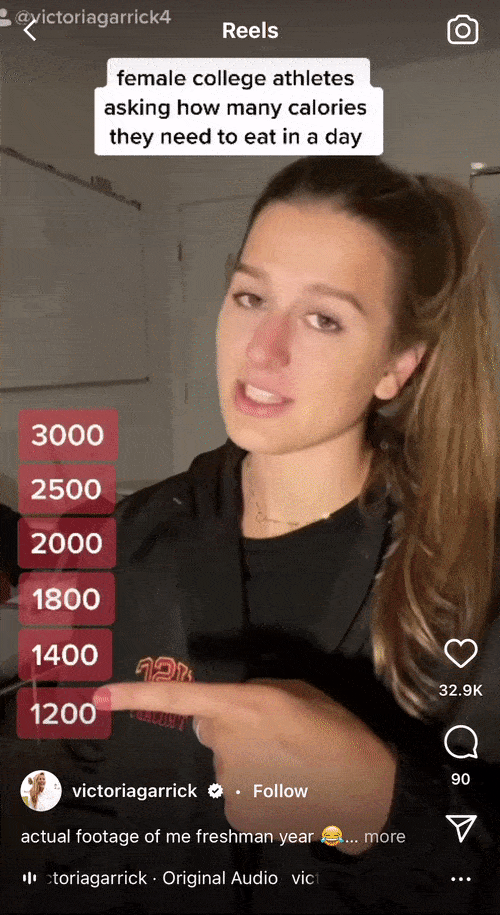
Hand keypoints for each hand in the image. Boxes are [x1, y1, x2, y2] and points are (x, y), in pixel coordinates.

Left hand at [93, 679, 396, 851]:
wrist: (366, 788)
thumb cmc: (336, 730)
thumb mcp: (296, 692)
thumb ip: (251, 695)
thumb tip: (222, 714)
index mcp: (244, 704)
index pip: (180, 698)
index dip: (136, 696)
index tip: (99, 697)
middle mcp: (229, 743)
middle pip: (212, 731)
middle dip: (232, 732)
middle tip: (277, 737)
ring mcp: (231, 782)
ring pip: (228, 765)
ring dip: (249, 763)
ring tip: (291, 765)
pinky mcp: (239, 814)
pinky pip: (238, 794)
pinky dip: (258, 792)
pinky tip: (287, 788)